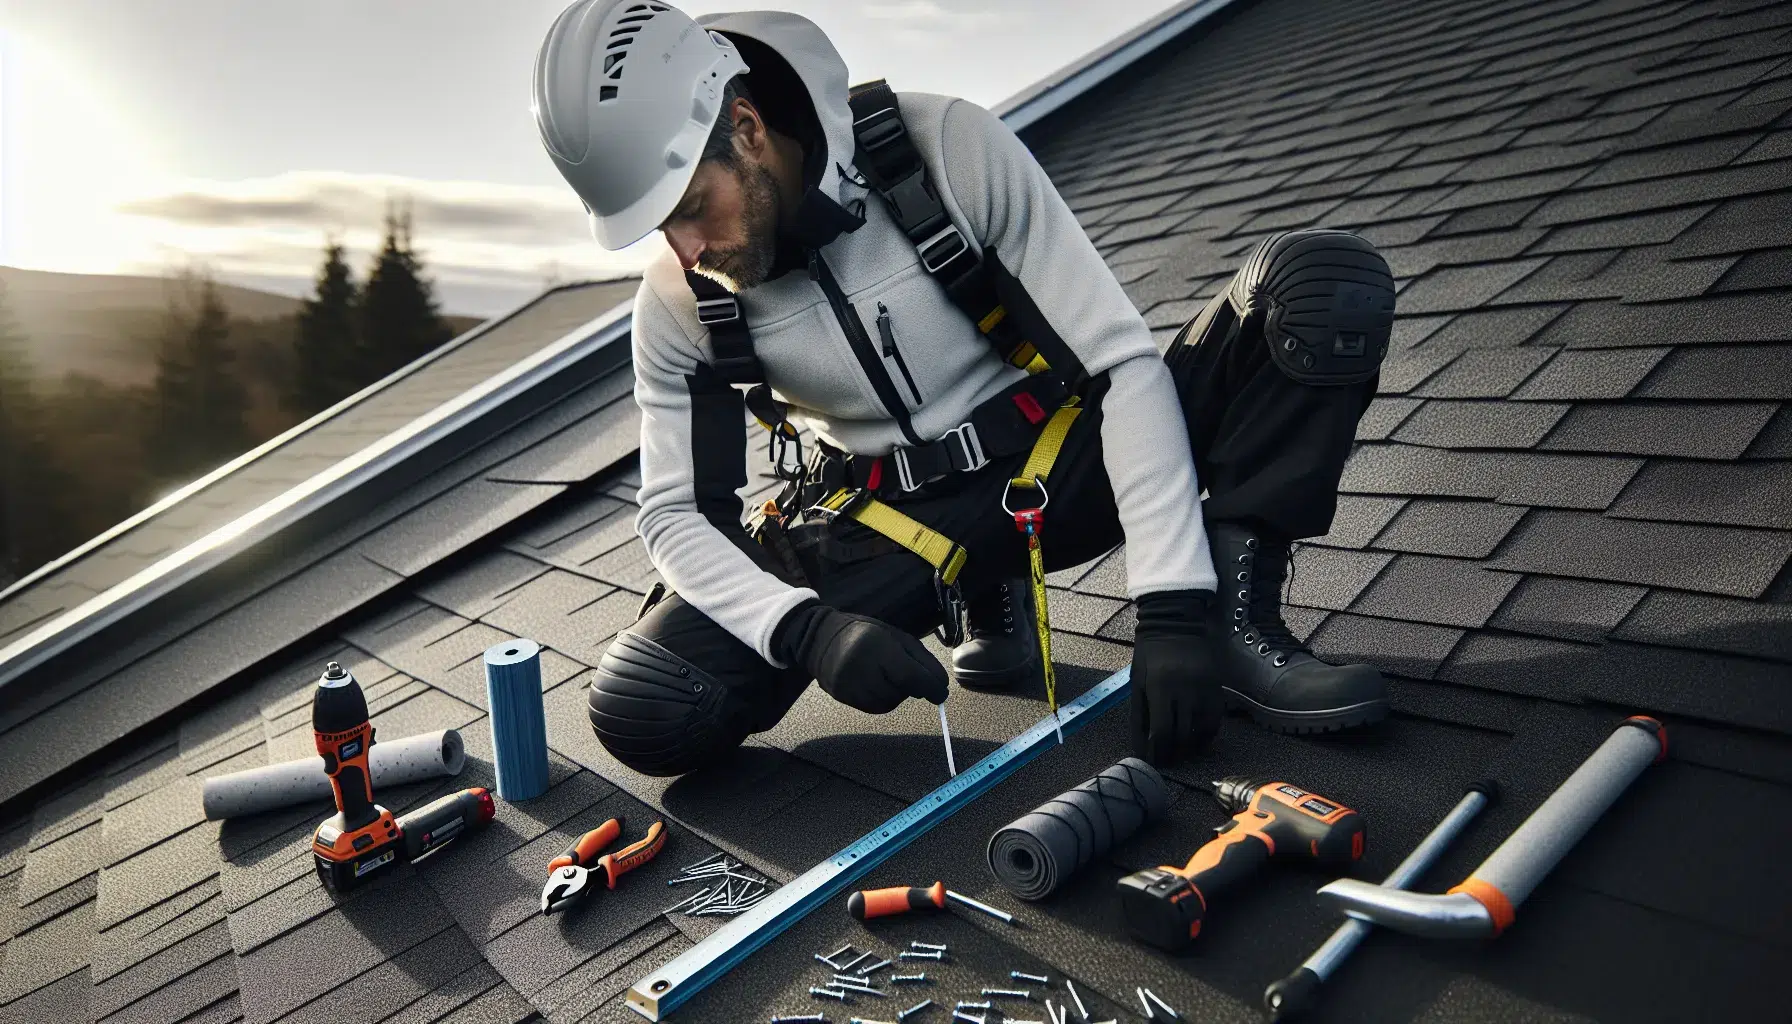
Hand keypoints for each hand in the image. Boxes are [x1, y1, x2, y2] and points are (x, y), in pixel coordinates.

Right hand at [777, 603, 948, 713]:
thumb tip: (941, 687)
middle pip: (901, 691)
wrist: (821, 639)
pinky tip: (876, 684)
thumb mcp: (897, 636)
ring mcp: (849, 684)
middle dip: (912, 687)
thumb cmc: (867, 633)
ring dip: (897, 694)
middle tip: (904, 672)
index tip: (942, 694)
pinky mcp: (843, 697)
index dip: (931, 687)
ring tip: (886, 675)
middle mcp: (861, 667)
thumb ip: (922, 660)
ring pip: (889, 703)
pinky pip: (875, 707)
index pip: (910, 676)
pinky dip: (883, 699)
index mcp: (877, 645)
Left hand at [1129, 590, 1221, 765]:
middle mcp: (1185, 691)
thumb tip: (1140, 745)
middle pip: (1182, 736)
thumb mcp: (1138, 681)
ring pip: (1202, 732)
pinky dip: (1207, 734)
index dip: (1158, 752)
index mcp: (1161, 688)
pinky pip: (1216, 720)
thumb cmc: (1150, 652)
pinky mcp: (1217, 687)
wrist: (1176, 622)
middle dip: (1173, 754)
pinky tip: (1198, 739)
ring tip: (1181, 753)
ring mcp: (1204, 689)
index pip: (1161, 732)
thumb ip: (1139, 713)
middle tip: (1167, 762)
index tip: (1153, 762)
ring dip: (1191, 748)